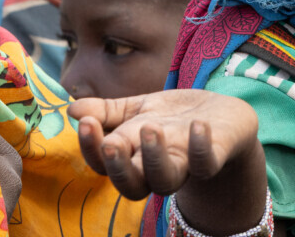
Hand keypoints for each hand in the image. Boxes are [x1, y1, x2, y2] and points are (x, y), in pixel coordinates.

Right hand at [72, 91, 266, 233]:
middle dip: (118, 167)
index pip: (104, 162)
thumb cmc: (175, 117)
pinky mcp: (213, 159)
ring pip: (164, 180)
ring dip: (155, 157)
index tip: (86, 122)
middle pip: (129, 184)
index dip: (92, 148)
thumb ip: (109, 111)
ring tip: (151, 127)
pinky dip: (200, 147)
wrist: (223, 116)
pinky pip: (205, 164)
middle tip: (112, 143)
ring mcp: (184, 166)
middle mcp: (155, 168)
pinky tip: (198, 125)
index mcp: (132, 156)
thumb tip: (72, 109)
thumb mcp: (140, 109)